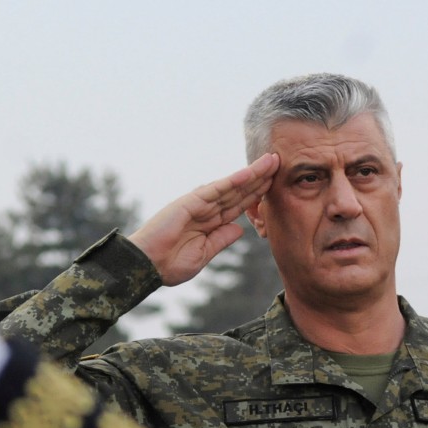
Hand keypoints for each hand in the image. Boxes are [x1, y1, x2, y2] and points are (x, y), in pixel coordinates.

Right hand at [127, 153, 278, 285]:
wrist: (147, 266)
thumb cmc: (170, 264)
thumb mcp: (203, 255)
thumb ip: (221, 240)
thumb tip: (240, 229)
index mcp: (210, 223)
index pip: (239, 205)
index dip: (257, 194)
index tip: (276, 184)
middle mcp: (206, 210)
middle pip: (239, 191)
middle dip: (260, 178)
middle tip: (280, 162)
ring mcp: (199, 204)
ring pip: (231, 186)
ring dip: (252, 174)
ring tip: (271, 161)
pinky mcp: (190, 202)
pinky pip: (216, 189)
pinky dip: (232, 181)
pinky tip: (249, 173)